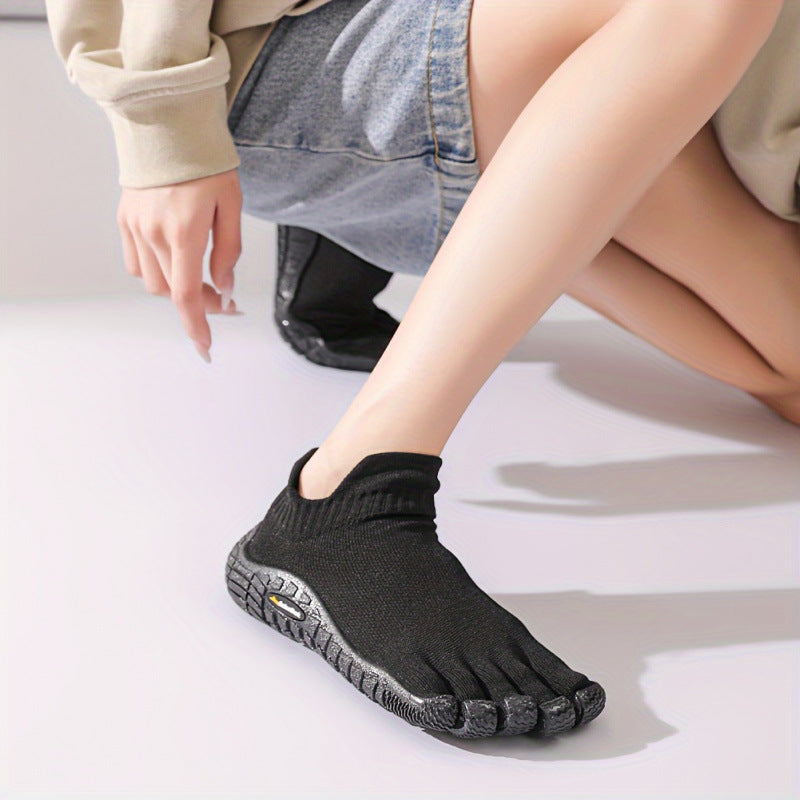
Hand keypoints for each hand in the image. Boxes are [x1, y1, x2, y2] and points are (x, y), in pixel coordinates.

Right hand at [116, 168, 242, 361]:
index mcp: (184, 232)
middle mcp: (154, 234)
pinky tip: (174, 262)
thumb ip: (229, 251)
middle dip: (200, 304)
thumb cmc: (206, 163)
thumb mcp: (231, 205)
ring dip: (177, 289)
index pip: (188, 295)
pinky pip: (136, 264)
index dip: (197, 326)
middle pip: (172, 293)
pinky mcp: (125, 221)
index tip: (205, 347)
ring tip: (201, 278)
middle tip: (224, 298)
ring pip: (153, 282)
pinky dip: (155, 272)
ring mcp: (135, 228)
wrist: (167, 126)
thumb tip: (225, 287)